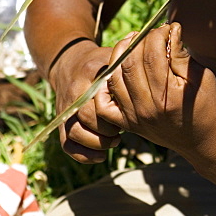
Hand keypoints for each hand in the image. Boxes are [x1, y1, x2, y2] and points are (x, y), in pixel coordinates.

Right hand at [50, 39, 122, 163]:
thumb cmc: (101, 64)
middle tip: (123, 128)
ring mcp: (65, 109)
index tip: (131, 111)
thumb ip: (129, 69)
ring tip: (115, 141)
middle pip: (88, 117)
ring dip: (97, 143)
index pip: (103, 96)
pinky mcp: (61, 122)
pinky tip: (101, 156)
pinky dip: (83, 155)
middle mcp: (74, 92)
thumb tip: (153, 82)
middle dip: (109, 128)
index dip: (119, 109)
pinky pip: (67, 144)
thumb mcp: (114, 59)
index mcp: (90, 74)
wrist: (69, 64)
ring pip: (75, 133)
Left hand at [97, 22, 215, 161]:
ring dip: (121, 55)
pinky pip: (104, 104)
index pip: (152, 53)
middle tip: (150, 33)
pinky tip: (118, 72)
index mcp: (168, 95)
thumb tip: (170, 30)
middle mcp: (146, 107)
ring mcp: (134, 117)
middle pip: (130, 62)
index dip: (158, 34)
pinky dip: (106, 86)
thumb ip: (181, 55)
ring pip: (115, 77)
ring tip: (133, 43)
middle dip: (139, 40)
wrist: (204, 141)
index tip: (167, 28)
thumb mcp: (202, 78)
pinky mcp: (128, 124)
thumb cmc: (207, 107)